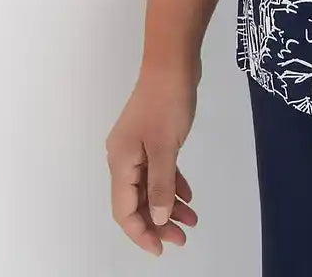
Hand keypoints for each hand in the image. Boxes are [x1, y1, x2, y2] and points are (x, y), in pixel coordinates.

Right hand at [105, 63, 200, 255]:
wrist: (172, 61)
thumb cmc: (167, 103)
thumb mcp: (165, 148)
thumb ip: (161, 186)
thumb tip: (158, 220)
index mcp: (120, 161)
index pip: (124, 209)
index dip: (140, 232)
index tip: (161, 248)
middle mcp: (123, 157)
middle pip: (136, 201)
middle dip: (157, 223)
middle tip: (181, 239)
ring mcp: (138, 146)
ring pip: (150, 186)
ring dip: (168, 205)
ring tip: (191, 221)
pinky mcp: (152, 137)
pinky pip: (159, 170)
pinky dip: (172, 184)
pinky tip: (188, 196)